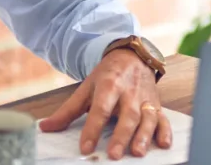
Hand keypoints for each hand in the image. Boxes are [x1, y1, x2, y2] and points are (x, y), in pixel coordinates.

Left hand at [39, 49, 170, 159]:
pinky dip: (165, 131)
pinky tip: (164, 143)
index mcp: (109, 85)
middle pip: (127, 114)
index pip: (100, 108)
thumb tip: (45, 127)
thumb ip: (68, 110)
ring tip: (137, 152)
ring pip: (147, 117)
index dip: (93, 128)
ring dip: (144, 135)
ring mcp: (145, 98)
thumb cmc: (108, 75)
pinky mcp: (156, 104)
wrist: (133, 56)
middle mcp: (129, 92)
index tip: (85, 148)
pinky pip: (163, 118)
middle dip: (121, 135)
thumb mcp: (86, 88)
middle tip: (113, 154)